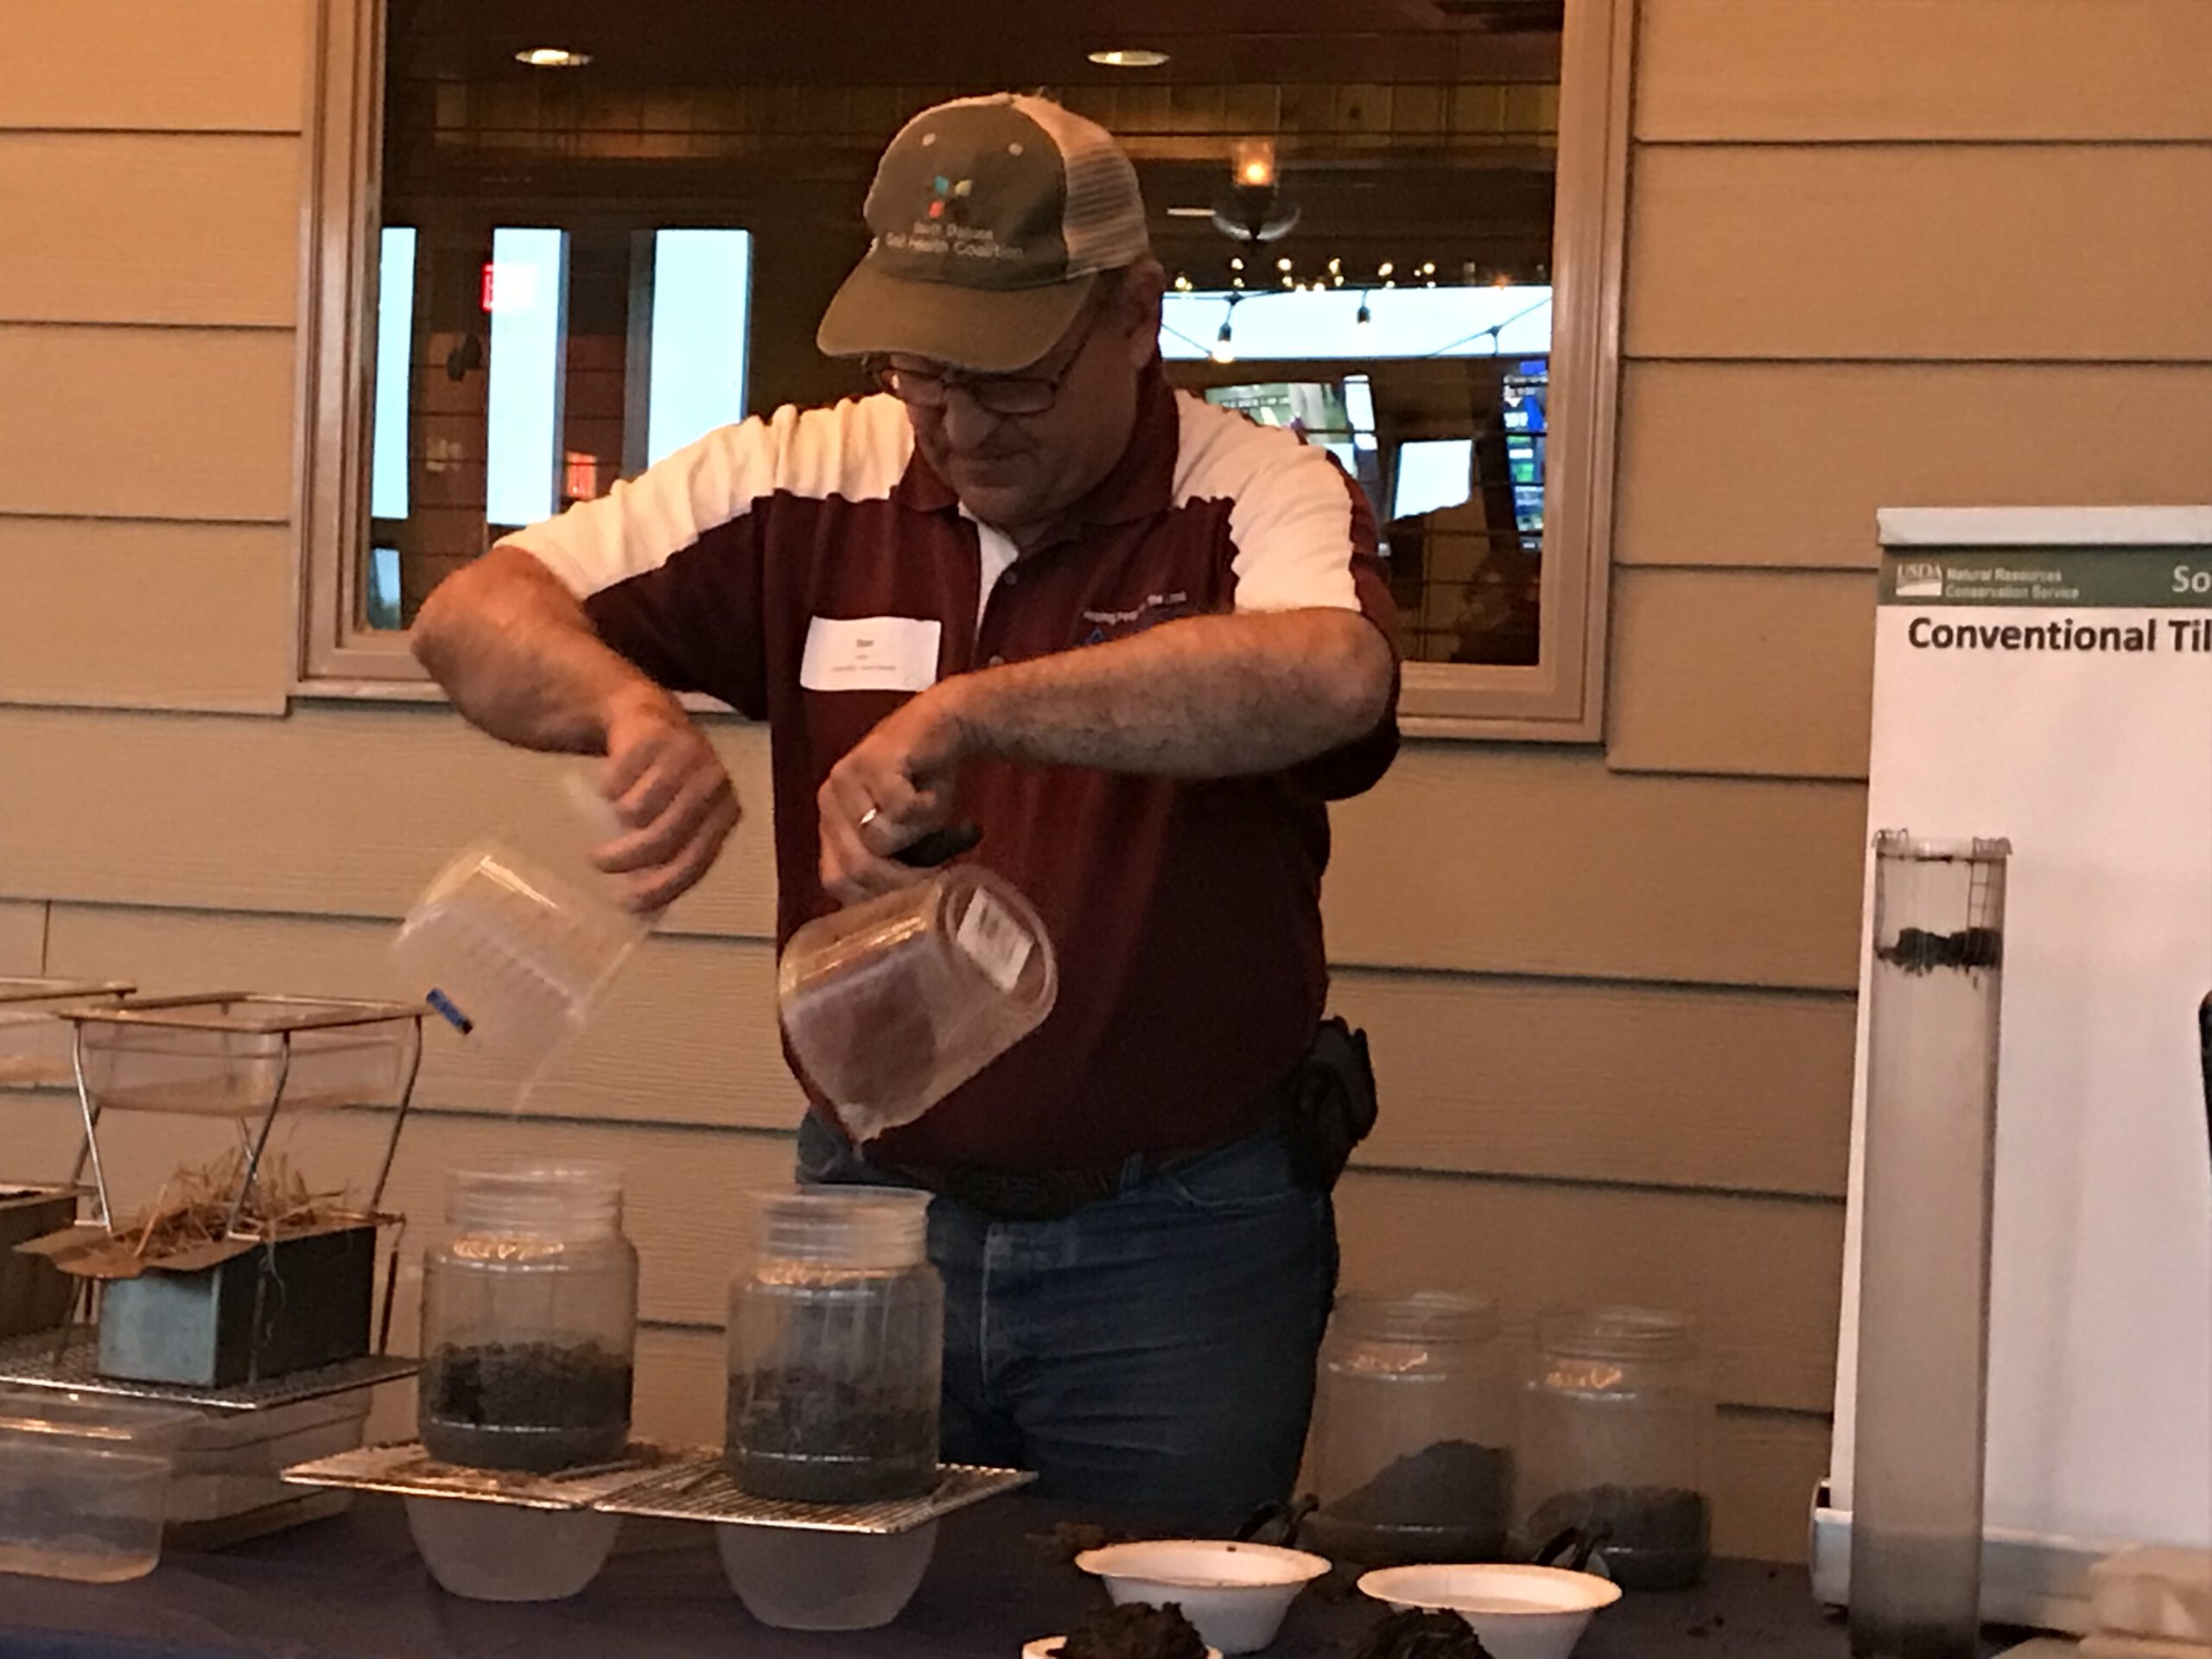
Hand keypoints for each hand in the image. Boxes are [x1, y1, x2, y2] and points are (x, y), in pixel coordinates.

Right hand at [592, 687, 740, 911]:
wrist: (645, 720)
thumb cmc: (662, 783)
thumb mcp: (673, 821)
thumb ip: (668, 859)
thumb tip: (642, 914)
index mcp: (726, 812)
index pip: (696, 861)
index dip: (661, 886)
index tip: (626, 903)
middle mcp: (714, 783)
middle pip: (664, 837)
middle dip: (626, 857)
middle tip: (598, 862)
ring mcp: (687, 755)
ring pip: (639, 810)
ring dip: (618, 817)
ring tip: (615, 811)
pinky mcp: (655, 734)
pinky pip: (618, 779)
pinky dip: (608, 786)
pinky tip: (613, 780)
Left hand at [819, 682, 972, 904]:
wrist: (946, 723)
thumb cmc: (924, 783)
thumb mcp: (902, 834)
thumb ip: (888, 865)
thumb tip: (896, 920)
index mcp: (830, 821)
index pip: (837, 881)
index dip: (876, 898)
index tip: (914, 901)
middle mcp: (829, 798)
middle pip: (856, 868)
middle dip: (903, 879)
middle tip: (939, 872)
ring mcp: (848, 777)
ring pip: (881, 842)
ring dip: (921, 837)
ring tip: (937, 818)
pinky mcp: (875, 760)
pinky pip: (903, 811)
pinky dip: (931, 809)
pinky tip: (936, 792)